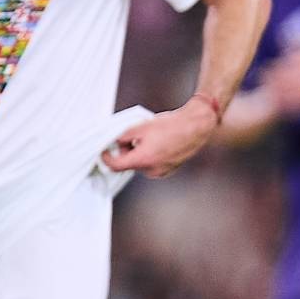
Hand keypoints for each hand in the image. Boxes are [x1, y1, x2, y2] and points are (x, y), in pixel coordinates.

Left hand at [102, 98, 216, 177]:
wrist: (196, 127)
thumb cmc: (171, 126)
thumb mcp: (141, 127)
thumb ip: (122, 136)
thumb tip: (113, 141)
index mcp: (143, 160)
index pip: (115, 165)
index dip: (106, 158)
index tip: (104, 151)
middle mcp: (151, 170)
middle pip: (129, 164)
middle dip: (126, 151)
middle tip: (133, 136)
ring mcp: (161, 172)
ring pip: (141, 164)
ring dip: (139, 153)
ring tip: (150, 137)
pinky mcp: (168, 170)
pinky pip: (152, 165)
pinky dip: (150, 155)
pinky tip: (159, 143)